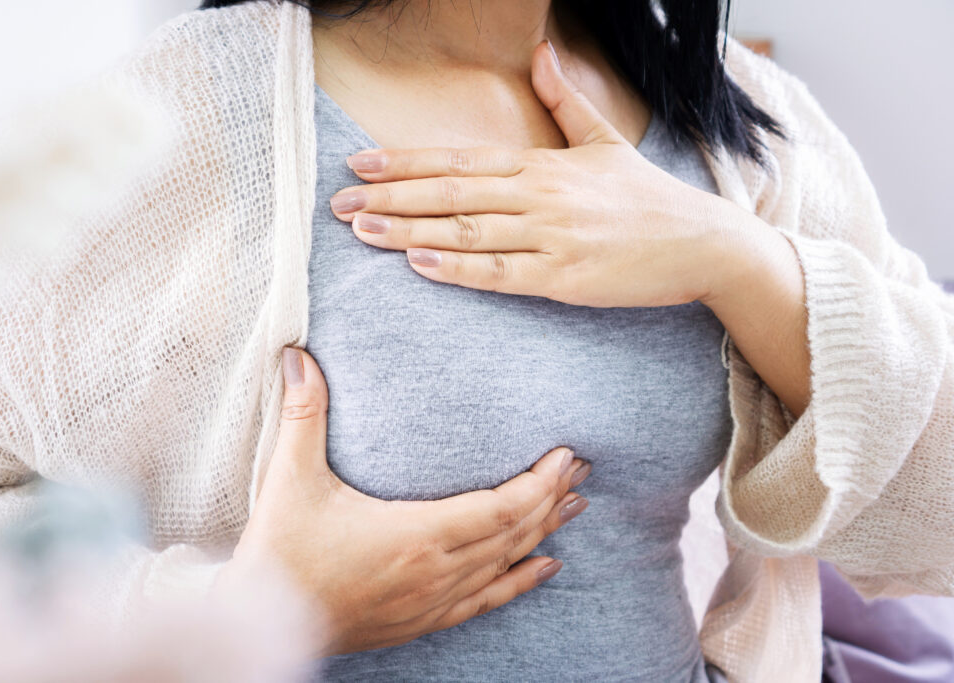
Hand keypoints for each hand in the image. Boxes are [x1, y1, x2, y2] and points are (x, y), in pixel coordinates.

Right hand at [216, 346, 591, 656]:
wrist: (261, 623)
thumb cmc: (280, 552)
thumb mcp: (290, 479)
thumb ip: (303, 414)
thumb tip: (297, 356)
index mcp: (415, 535)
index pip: (500, 508)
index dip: (539, 483)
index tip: (567, 456)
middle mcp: (435, 571)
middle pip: (514, 532)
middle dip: (552, 499)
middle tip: (583, 469)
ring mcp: (433, 600)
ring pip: (506, 565)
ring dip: (544, 533)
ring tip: (576, 507)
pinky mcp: (424, 619)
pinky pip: (487, 601)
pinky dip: (521, 581)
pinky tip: (547, 567)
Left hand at [328, 38, 750, 308]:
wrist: (703, 242)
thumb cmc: (648, 196)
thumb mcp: (606, 138)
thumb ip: (564, 99)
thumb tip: (541, 52)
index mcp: (543, 165)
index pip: (460, 159)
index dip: (406, 161)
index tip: (359, 163)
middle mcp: (540, 196)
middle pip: (451, 192)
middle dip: (391, 196)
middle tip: (339, 203)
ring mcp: (551, 237)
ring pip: (467, 231)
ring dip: (410, 231)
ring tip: (363, 231)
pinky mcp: (564, 278)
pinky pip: (501, 273)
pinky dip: (458, 269)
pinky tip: (419, 264)